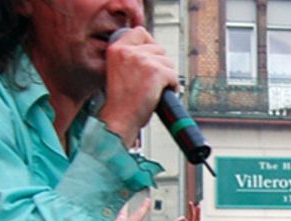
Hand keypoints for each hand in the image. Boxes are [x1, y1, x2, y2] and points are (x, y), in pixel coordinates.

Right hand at [100, 27, 179, 145]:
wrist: (120, 119)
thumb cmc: (120, 102)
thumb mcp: (118, 71)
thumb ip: (130, 58)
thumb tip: (152, 52)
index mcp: (116, 49)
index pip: (139, 32)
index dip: (150, 43)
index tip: (152, 56)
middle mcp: (128, 51)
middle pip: (158, 48)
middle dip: (160, 64)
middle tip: (153, 80)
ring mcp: (143, 60)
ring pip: (168, 62)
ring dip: (167, 76)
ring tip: (155, 89)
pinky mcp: (156, 72)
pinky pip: (174, 75)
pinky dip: (172, 86)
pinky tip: (162, 94)